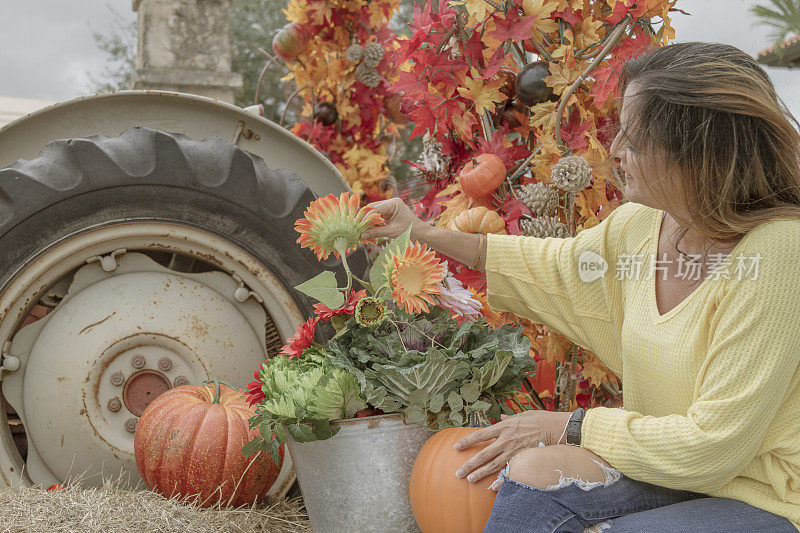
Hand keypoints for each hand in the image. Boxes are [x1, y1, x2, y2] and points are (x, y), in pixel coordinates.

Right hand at [361, 198, 429, 240]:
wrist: (420, 232)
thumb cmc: (409, 231)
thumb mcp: (391, 232)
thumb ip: (376, 232)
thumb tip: (361, 235)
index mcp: (394, 203)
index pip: (375, 209)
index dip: (365, 218)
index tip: (358, 225)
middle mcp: (391, 202)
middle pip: (373, 208)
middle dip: (365, 218)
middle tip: (358, 227)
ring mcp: (390, 207)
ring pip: (374, 212)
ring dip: (368, 220)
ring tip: (362, 229)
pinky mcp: (390, 212)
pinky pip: (378, 216)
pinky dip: (373, 222)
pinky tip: (368, 229)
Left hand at [453, 410, 571, 482]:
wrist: (555, 428)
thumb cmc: (538, 419)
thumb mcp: (520, 415)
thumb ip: (508, 419)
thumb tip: (501, 418)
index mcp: (503, 428)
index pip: (480, 435)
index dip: (467, 441)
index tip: (456, 447)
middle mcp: (506, 440)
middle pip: (483, 454)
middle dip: (469, 464)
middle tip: (458, 473)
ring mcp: (514, 451)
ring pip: (494, 465)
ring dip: (481, 473)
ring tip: (470, 479)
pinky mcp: (523, 459)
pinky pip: (509, 472)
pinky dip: (501, 480)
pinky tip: (493, 487)